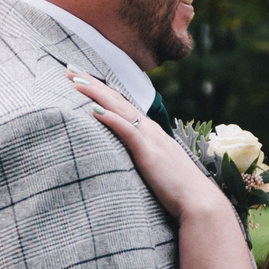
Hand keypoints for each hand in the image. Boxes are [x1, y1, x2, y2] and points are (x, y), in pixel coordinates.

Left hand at [69, 70, 220, 222]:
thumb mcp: (156, 165)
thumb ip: (142, 156)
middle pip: (116, 99)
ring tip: (75, 81)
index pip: (121, 104)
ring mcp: (149, 138)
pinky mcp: (148, 153)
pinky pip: (127, 132)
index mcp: (149, 131)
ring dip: (96, 94)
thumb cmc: (176, 188)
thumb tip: (126, 155)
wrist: (198, 200)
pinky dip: (111, 119)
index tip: (81, 78)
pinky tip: (94, 111)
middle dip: (92, 83)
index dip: (101, 90)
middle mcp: (149, 129)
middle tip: (70, 69)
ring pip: (119, 109)